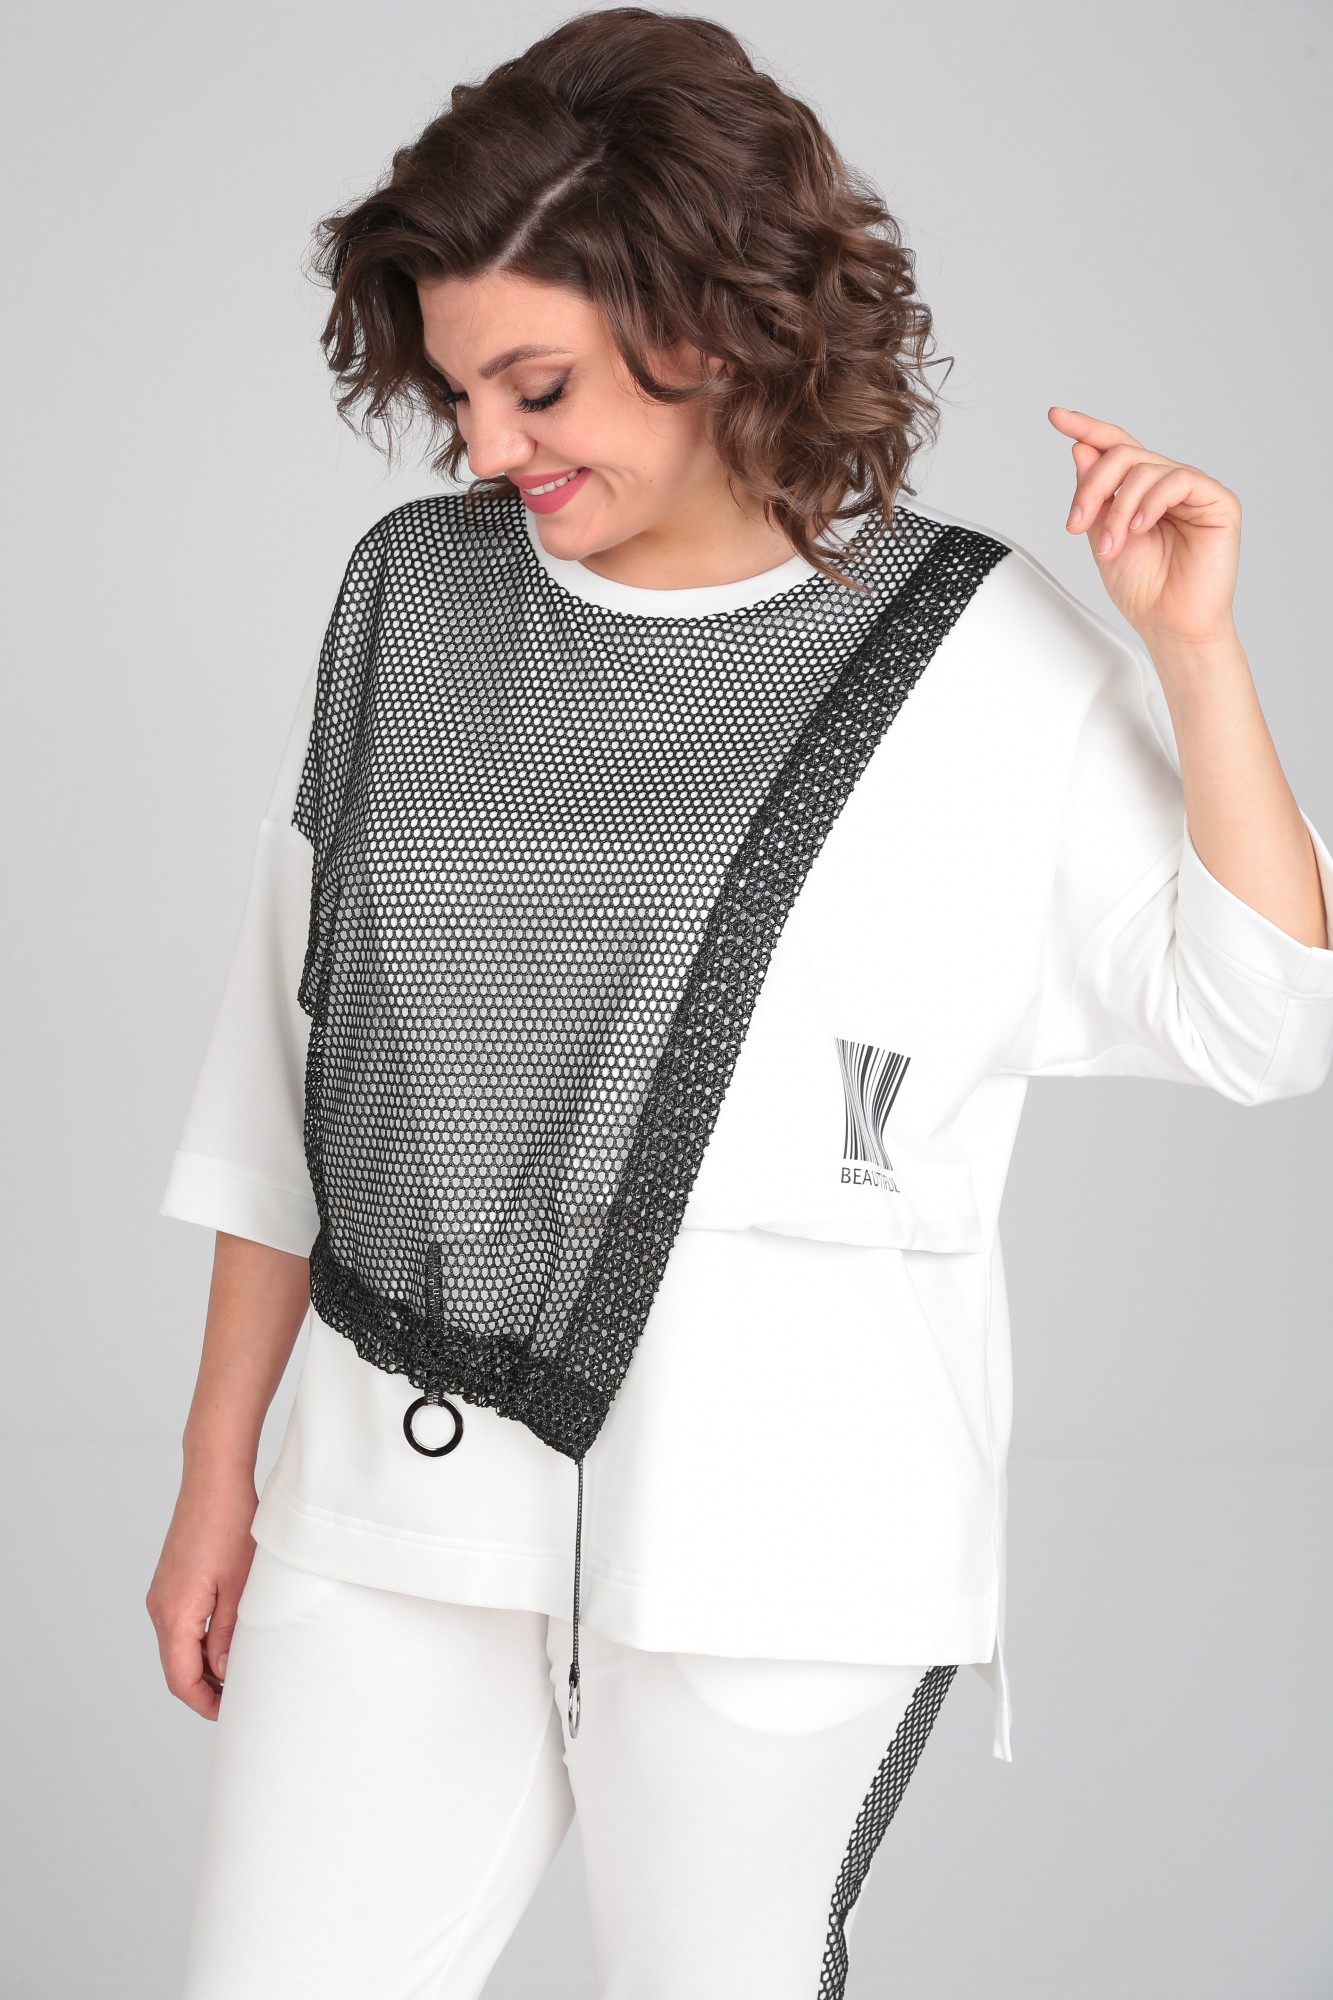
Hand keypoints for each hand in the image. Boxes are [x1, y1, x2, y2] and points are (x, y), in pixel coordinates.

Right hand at [145, 1460, 258, 1719]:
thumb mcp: (240, 1587)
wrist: (214, 1479)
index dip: (205, 1703)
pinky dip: (200, 1640)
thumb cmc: (229, 1525)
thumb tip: (222, 1672)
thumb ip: (228, 1635)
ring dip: (204, 1663)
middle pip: (176, 1667)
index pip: (180, 1679)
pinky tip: (228, 1638)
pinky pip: (181, 1624)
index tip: (231, 1713)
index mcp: (174, 1614)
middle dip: (206, 1688)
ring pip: (178, 1646)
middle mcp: (160, 1607)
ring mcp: (163, 1593)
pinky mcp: (172, 1581)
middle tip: (241, 1697)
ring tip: (240, 1670)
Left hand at [1047, 407, 1240, 649]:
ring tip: (1112, 544)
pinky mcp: (1218, 502)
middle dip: (1092, 486)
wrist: (1169, 624)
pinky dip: (1151, 502)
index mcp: (1140, 490)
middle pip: (1124, 454)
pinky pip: (1179, 479)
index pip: (1114, 447)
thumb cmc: (1143, 588)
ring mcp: (1193, 490)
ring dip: (1118, 508)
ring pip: (1146, 468)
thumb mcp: (1101, 534)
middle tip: (1075, 522)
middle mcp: (1166, 484)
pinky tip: (1141, 527)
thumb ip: (1093, 493)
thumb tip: (1081, 448)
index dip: (1086, 427)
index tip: (1055, 416)